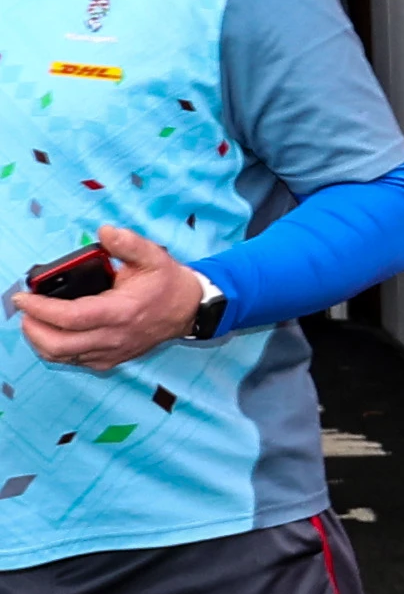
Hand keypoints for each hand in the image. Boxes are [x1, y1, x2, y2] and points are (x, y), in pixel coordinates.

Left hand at [8, 224, 204, 369]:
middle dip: (32, 328)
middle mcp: (114, 336)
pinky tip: (54, 332)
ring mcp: (112, 351)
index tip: (23, 296)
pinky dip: (56, 348)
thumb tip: (104, 232)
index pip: (70, 317)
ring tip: (34, 320)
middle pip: (58, 345)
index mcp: (121, 312)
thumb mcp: (153, 256)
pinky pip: (74, 360)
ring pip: (62, 356)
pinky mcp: (111, 359)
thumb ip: (128, 243)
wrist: (190, 310)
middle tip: (25, 310)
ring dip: (40, 340)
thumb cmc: (168, 284)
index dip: (40, 308)